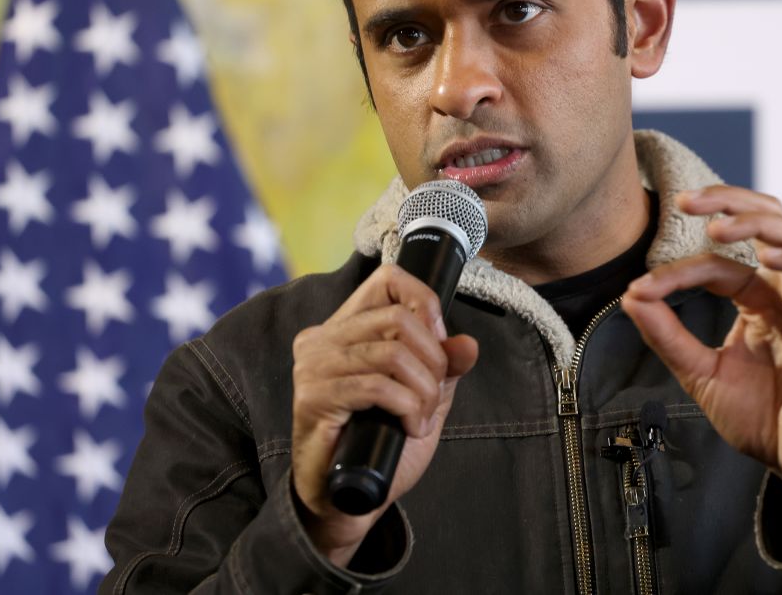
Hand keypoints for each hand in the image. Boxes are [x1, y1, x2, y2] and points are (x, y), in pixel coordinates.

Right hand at [291, 264, 478, 564]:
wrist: (345, 500)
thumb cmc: (379, 446)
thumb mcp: (422, 398)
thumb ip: (444, 368)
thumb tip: (467, 344)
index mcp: (344, 327)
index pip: (387, 280)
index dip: (424, 303)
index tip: (439, 346)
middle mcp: (322, 338)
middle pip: (397, 318)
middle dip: (433, 359)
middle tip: (434, 394)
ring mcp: (313, 366)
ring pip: (392, 353)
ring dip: (423, 389)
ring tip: (422, 415)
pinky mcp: (314, 398)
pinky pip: (377, 386)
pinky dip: (407, 406)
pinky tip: (409, 427)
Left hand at [620, 186, 781, 528]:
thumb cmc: (760, 419)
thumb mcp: (702, 374)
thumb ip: (668, 336)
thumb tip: (631, 294)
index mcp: (758, 298)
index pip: (718, 263)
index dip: (679, 268)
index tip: (642, 289)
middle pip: (767, 219)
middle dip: (729, 201)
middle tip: (686, 202)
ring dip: (759, 223)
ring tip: (721, 230)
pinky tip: (770, 258)